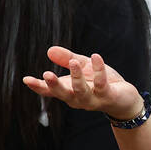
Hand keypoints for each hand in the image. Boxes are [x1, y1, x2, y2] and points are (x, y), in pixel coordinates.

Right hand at [22, 45, 142, 119]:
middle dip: (55, 85)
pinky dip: (99, 71)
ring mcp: (93, 99)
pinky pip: (101, 84)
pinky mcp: (107, 96)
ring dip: (77, 77)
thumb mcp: (83, 67)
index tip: (26, 79)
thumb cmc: (101, 83)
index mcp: (69, 91)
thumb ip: (67, 59)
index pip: (50, 91)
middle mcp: (78, 99)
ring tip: (73, 63)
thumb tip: (49, 50)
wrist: (125, 99)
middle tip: (46, 74)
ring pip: (81, 91)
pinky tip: (96, 57)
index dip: (38, 86)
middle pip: (63, 94)